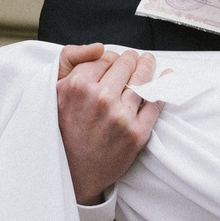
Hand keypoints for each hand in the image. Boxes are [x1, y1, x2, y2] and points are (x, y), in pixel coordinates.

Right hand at [56, 44, 161, 202]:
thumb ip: (70, 60)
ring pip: (142, 81)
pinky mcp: (137, 133)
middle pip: (125, 66)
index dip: (110, 57)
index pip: (104, 57)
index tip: (112, 61)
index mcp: (78, 86)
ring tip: (149, 61)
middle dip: (131, 59)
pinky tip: (167, 76)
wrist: (72, 173)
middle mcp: (101, 98)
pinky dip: (164, 87)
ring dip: (148, 67)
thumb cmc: (61, 131)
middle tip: (135, 57)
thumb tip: (100, 47)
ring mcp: (121, 117)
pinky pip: (155, 103)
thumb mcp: (52, 91)